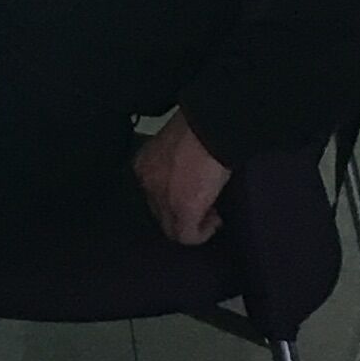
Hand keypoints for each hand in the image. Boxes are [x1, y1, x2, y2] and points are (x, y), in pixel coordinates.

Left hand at [134, 112, 231, 245]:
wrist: (211, 124)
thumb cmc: (201, 124)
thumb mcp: (179, 142)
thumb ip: (176, 160)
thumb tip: (190, 171)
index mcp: (145, 163)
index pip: (153, 192)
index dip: (173, 197)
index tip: (193, 194)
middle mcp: (148, 182)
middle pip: (160, 212)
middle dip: (181, 213)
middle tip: (205, 208)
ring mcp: (163, 198)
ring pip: (171, 228)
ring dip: (193, 225)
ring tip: (212, 215)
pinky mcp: (183, 209)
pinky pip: (187, 236)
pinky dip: (202, 234)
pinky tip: (214, 223)